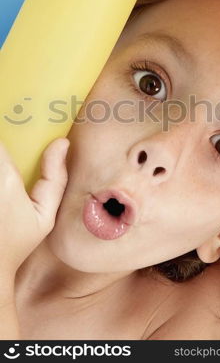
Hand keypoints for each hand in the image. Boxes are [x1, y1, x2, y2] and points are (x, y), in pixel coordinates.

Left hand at [0, 137, 69, 276]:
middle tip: (8, 156)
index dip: (5, 131)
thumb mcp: (45, 215)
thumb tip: (62, 143)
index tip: (9, 128)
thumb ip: (56, 178)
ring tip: (4, 171)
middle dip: (2, 154)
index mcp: (5, 179)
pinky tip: (1, 191)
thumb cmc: (17, 243)